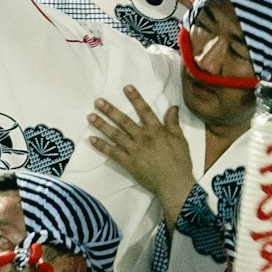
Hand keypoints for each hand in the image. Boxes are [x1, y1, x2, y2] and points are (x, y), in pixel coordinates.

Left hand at [88, 91, 195, 216]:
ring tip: (90, 116)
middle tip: (98, 101)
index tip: (126, 87)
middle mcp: (143, 138)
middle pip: (124, 121)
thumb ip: (173, 123)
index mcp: (156, 130)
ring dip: (102, 125)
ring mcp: (134, 150)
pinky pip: (112, 152)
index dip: (135, 98)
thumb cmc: (180, 162)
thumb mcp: (180, 140)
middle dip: (110, 110)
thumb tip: (173, 107)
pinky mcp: (128, 163)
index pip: (144, 110)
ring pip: (115, 134)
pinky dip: (101, 146)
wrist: (174, 184)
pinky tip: (91, 139)